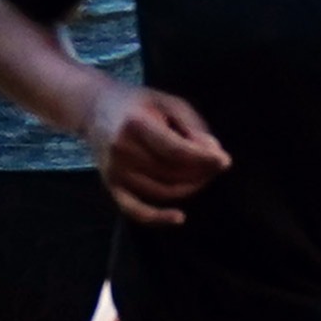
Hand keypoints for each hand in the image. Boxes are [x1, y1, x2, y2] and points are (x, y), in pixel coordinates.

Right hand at [84, 84, 231, 226]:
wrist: (95, 108)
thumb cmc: (139, 104)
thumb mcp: (169, 103)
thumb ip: (193, 127)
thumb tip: (214, 154)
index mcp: (135, 123)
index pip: (176, 150)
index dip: (203, 159)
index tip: (225, 161)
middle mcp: (122, 150)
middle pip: (171, 173)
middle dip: (201, 173)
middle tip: (215, 165)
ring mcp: (114, 171)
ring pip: (162, 191)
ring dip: (189, 188)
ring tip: (202, 177)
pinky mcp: (111, 186)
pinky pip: (135, 210)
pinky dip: (158, 218)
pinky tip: (179, 218)